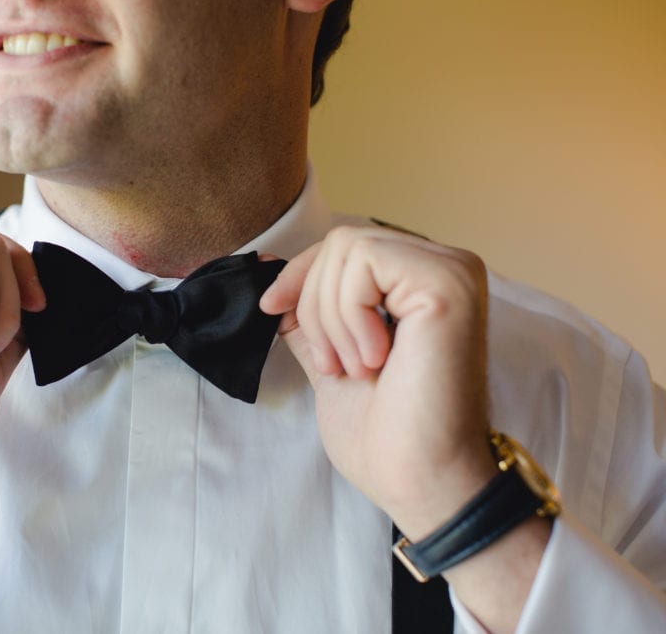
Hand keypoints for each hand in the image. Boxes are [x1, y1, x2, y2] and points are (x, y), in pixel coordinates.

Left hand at [260, 225, 497, 536]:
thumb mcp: (332, 360)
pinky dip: (349, 313)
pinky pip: (363, 262)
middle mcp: (446, 268)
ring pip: (347, 247)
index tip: (271, 311)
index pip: (345, 247)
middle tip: (338, 366)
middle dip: (315, 306)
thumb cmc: (385, 436)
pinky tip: (376, 359)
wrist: (418, 479)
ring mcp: (452, 271)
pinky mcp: (448, 282)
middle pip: (341, 242)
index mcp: (422, 284)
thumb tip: (269, 277)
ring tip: (359, 368)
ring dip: (331, 318)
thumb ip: (311, 318)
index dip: (299, 275)